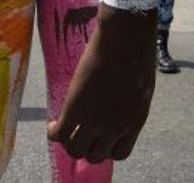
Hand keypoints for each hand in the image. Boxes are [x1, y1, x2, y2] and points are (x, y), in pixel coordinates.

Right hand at [47, 6, 156, 162]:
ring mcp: (95, 121)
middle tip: (79, 133)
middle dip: (87, 147)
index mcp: (135, 122)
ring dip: (69, 143)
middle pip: (96, 156)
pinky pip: (60, 135)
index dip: (107, 148)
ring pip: (76, 150)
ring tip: (65, 130)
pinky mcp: (75, 110)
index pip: (120, 153)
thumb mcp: (140, 88)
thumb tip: (118, 107)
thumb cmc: (137, 52)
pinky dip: (53, 134)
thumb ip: (130, 105)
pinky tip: (52, 124)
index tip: (100, 138)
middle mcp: (116, 127)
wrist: (125, 38)